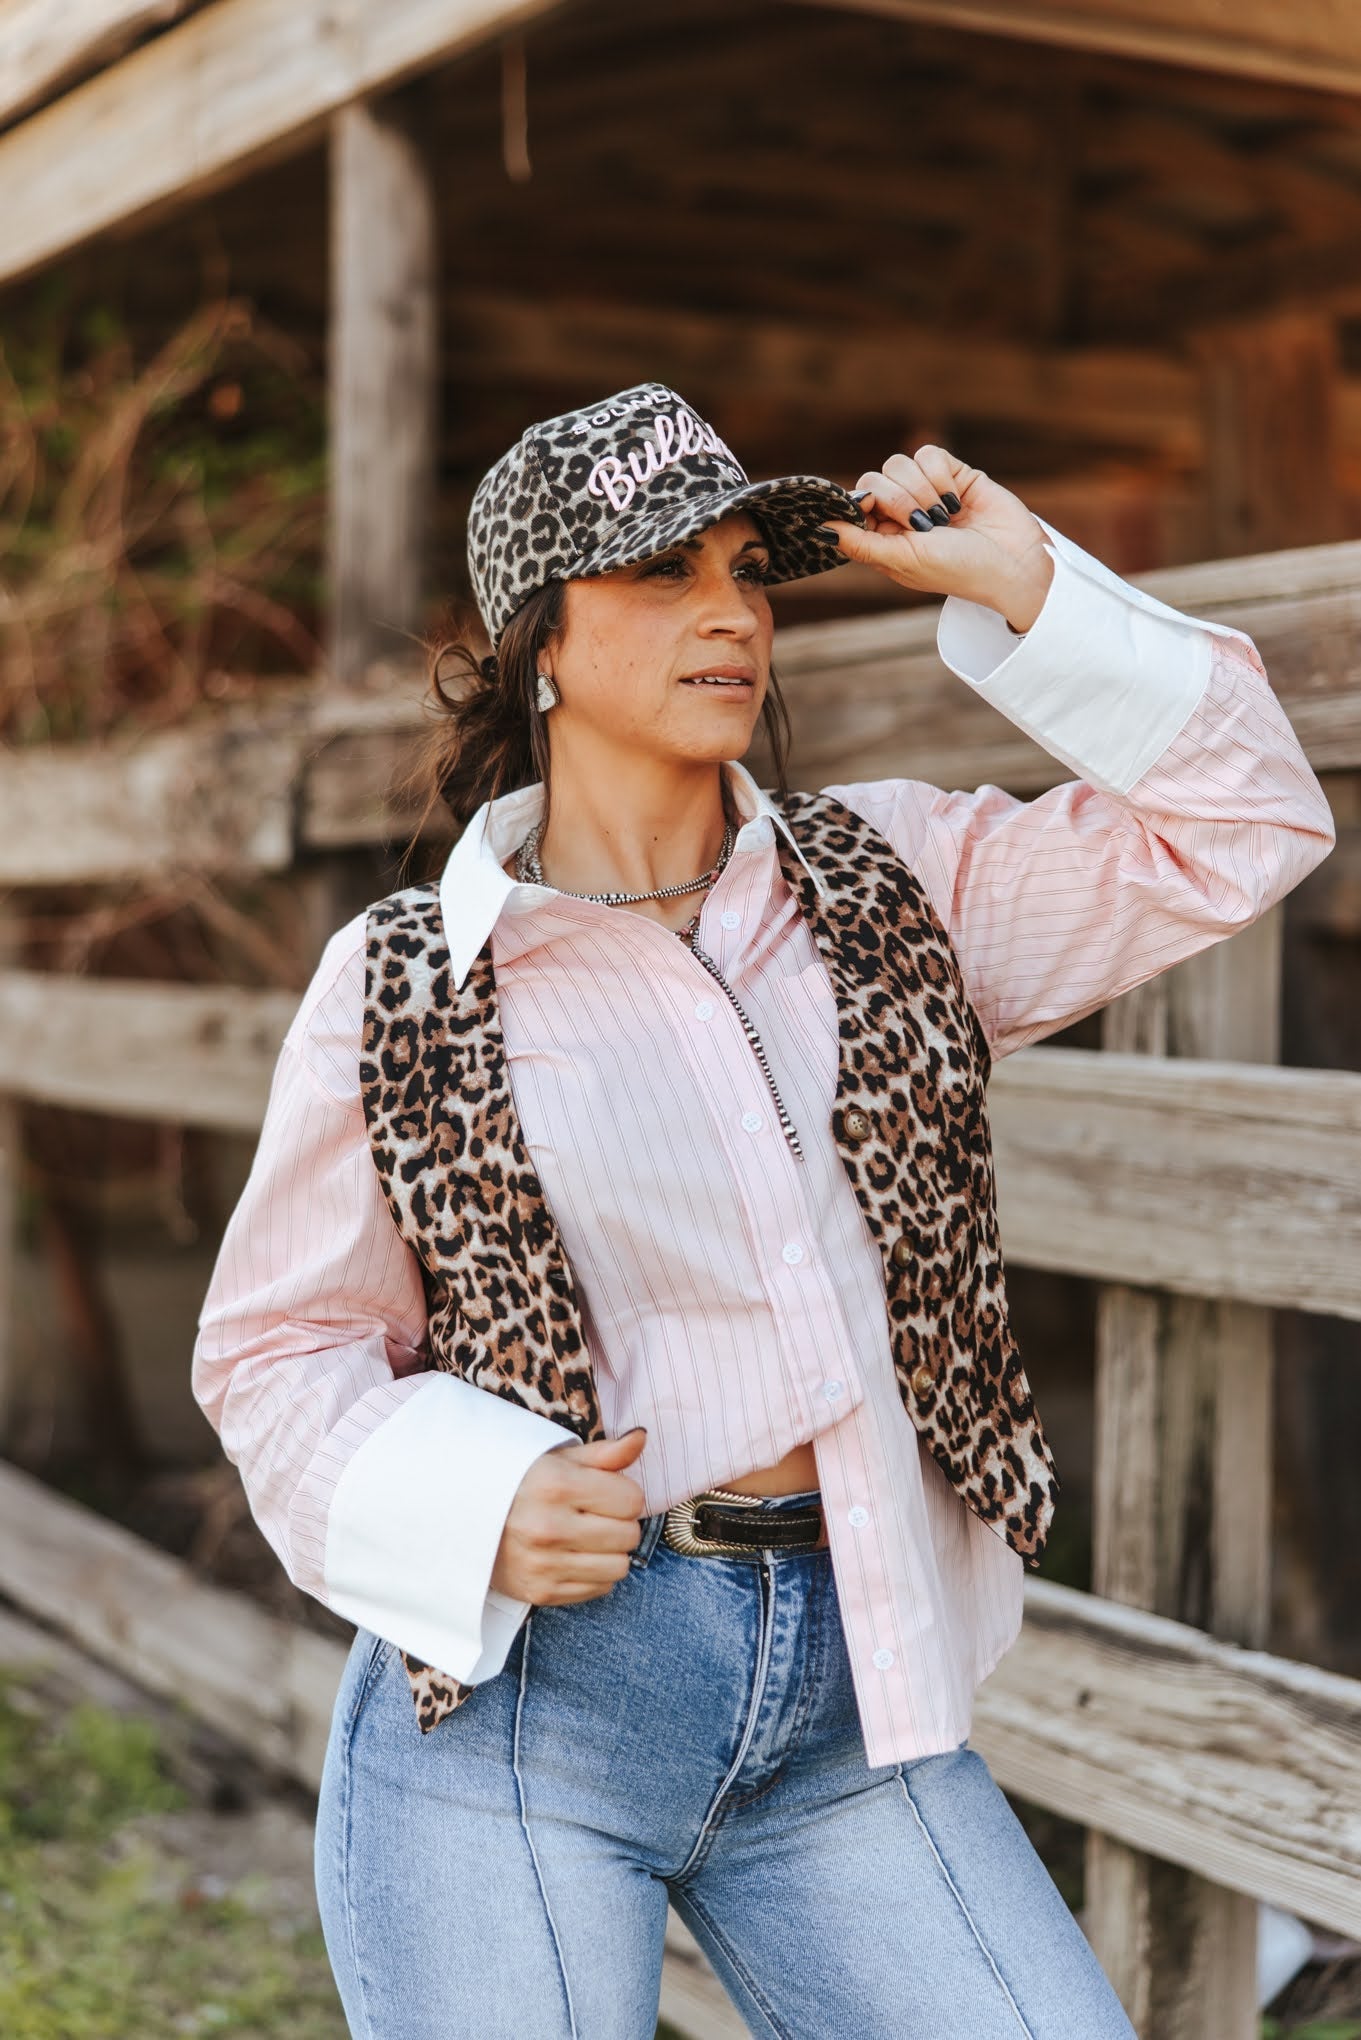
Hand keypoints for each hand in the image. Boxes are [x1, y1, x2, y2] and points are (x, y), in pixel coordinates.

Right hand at [491, 1426, 646, 1604]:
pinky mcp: (540, 1592)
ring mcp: (544, 1564)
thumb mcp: (556, 1458)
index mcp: (556, 1485)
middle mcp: (549, 1527)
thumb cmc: (518, 1484)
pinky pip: (599, 1589)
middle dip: (620, 1522)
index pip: (632, 1499)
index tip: (607, 1492)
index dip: (625, 1493)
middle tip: (597, 1515)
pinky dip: (595, 1574)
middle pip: (629, 1535)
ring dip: (611, 1552)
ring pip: (619, 1567)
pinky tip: (574, 1556)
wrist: (463, 1520)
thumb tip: (642, 1437)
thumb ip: (604, 1453)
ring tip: (588, 1537)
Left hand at [823, 446, 1053, 631]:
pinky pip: (927, 453)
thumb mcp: (902, 561)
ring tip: (943, 517)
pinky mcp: (951, 472)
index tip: (871, 509)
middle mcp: (901, 512)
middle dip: (896, 500)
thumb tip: (820, 529)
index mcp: (883, 537)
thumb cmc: (957, 570)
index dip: (859, 502)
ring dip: (921, 490)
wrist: (1011, 562)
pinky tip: (955, 500)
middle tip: (922, 524)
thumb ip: (860, 544)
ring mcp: (926, 490)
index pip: (853, 503)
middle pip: (874, 478)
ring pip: (898, 463)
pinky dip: (939, 476)